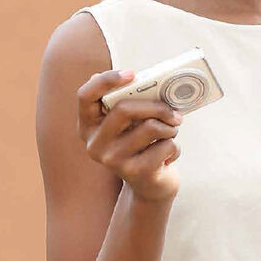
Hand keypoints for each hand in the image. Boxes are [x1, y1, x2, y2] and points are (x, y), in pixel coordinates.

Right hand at [76, 69, 182, 203]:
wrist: (150, 186)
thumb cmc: (142, 145)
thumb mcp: (132, 123)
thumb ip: (132, 102)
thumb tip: (147, 79)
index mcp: (89, 126)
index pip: (85, 96)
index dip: (106, 80)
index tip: (132, 74)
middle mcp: (95, 144)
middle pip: (124, 109)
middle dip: (156, 106)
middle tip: (174, 112)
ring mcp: (113, 160)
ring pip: (150, 128)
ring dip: (170, 128)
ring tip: (171, 133)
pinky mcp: (135, 173)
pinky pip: (164, 147)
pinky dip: (174, 147)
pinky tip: (169, 156)